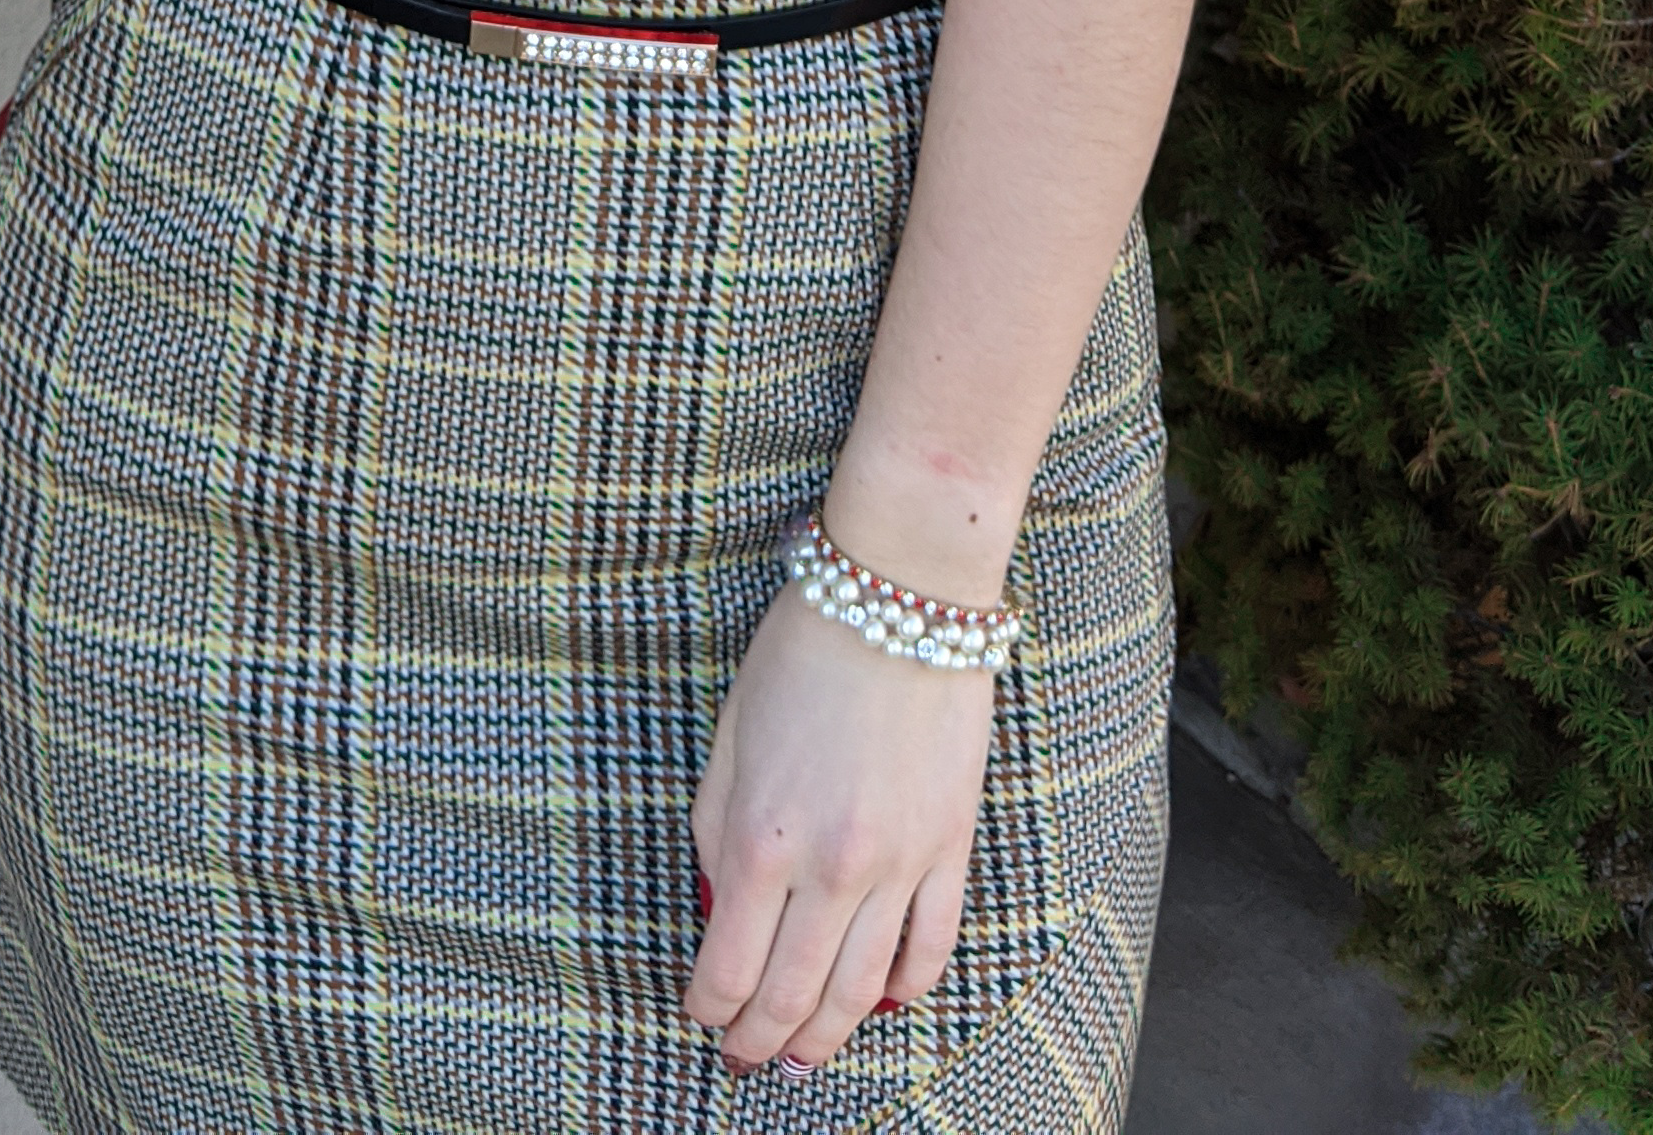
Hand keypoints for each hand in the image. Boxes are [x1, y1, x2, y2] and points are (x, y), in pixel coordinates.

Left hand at [685, 579, 992, 1075]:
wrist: (901, 593)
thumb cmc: (803, 650)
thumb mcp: (731, 738)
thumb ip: (719, 833)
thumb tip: (723, 911)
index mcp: (765, 838)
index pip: (730, 968)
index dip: (710, 1008)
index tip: (701, 1017)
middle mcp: (833, 867)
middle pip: (795, 996)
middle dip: (762, 1042)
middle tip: (745, 1060)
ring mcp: (901, 863)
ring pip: (863, 991)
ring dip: (828, 1037)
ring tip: (803, 1058)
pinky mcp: (951, 846)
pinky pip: (932, 946)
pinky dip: (905, 990)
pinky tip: (882, 1002)